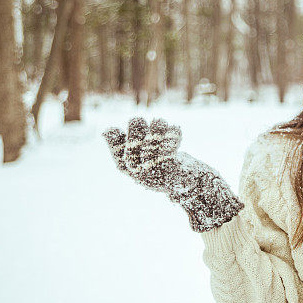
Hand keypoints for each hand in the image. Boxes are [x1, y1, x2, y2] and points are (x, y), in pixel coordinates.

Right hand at [103, 117, 243, 231]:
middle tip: (139, 120)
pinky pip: (168, 151)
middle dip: (135, 132)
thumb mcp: (146, 157)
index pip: (118, 158)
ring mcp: (157, 176)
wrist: (196, 183)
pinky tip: (175, 129)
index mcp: (133, 172)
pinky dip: (171, 137)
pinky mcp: (173, 172)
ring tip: (161, 122)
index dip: (114, 144)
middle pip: (132, 152)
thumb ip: (130, 145)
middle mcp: (142, 176)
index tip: (113, 130)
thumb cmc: (167, 166)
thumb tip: (106, 132)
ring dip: (156, 130)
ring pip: (151, 148)